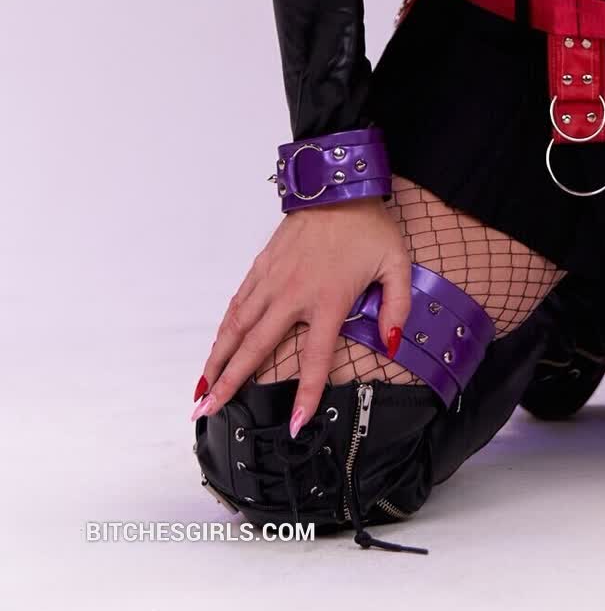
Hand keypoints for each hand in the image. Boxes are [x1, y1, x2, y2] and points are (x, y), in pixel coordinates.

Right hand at [191, 199, 412, 436]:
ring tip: (201, 387)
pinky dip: (224, 326)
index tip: (295, 426)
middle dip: (230, 382)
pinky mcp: (263, 264)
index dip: (306, 395)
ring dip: (217, 358)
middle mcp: (293, 294)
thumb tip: (392, 342)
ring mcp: (273, 279)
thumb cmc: (369, 226)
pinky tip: (216, 345)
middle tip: (207, 410)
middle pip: (255, 347)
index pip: (315, 358)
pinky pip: (239, 301)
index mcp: (328, 300)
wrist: (339, 184)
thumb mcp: (396, 265)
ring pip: (238, 326)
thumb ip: (397, 307)